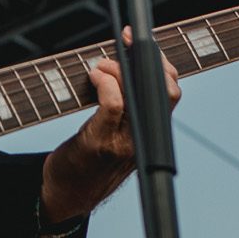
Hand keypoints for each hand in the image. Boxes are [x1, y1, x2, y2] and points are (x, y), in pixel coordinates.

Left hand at [83, 26, 180, 163]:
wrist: (67, 197)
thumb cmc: (88, 160)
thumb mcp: (116, 135)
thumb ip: (125, 108)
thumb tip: (121, 67)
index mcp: (151, 134)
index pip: (171, 93)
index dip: (162, 63)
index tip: (142, 40)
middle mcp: (144, 138)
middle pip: (165, 90)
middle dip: (147, 58)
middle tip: (125, 42)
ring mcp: (124, 142)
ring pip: (138, 93)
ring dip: (118, 68)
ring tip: (101, 65)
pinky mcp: (101, 142)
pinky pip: (112, 104)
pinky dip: (105, 82)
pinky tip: (93, 76)